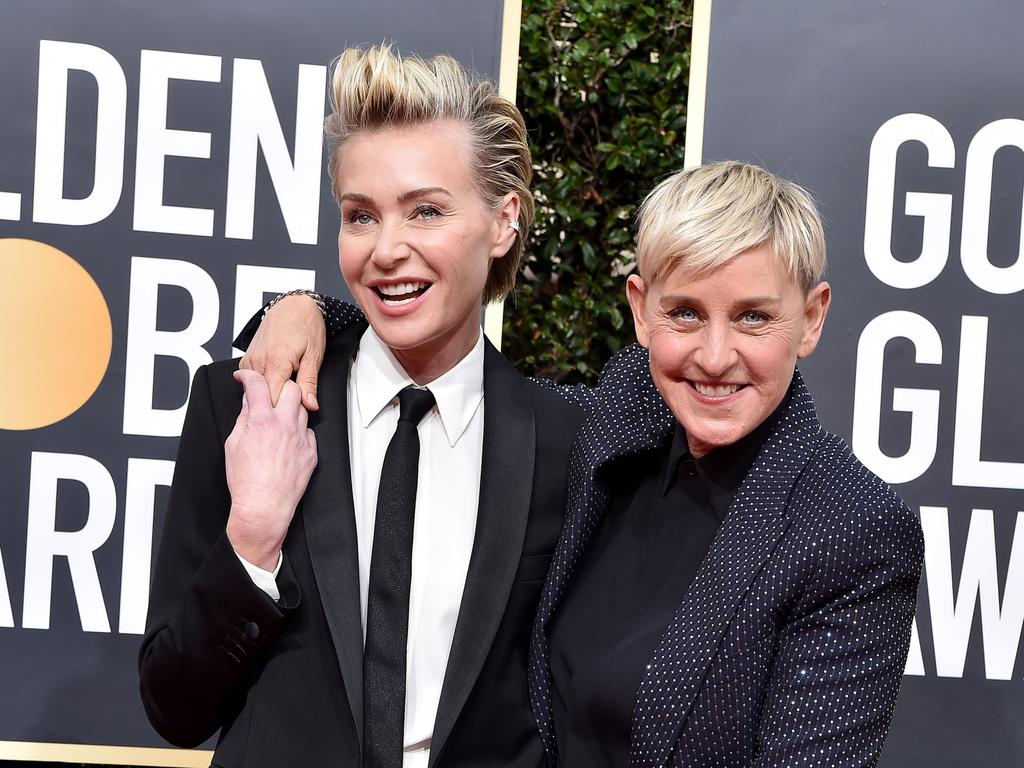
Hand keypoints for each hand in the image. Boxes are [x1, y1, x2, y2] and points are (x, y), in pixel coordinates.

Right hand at [225, 369, 317, 570]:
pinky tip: (287, 441)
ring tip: (277, 421)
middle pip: (291, 388)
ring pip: (302, 408)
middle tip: (269, 396)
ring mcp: (301, 438)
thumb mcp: (233, 444)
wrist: (264, 508)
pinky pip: (308, 432)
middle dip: (279, 387)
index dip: (248, 376)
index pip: (258, 384)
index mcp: (262, 421)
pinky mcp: (311, 452)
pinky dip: (298, 431)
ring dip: (290, 409)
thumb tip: (248, 403)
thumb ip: (243, 419)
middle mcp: (285, 425)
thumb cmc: (246, 481)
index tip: (244, 377)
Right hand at [239, 293, 326, 409]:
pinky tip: (275, 380)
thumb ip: (309, 383)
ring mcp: (251, 359)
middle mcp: (259, 361)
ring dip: (269, 392)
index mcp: (276, 362)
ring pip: (255, 388)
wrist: (294, 305)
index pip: (272, 399)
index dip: (283, 409)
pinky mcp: (247, 358)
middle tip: (291, 404)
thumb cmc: (306, 325)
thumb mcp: (314, 356)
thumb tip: (310, 404)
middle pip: (262, 396)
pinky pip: (252, 378)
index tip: (292, 413)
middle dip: (276, 404)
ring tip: (285, 387)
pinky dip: (263, 383)